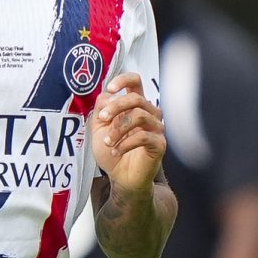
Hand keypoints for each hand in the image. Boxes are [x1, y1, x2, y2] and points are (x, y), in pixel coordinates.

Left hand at [88, 73, 164, 195]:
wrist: (121, 178)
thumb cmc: (112, 152)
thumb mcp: (98, 129)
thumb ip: (101, 110)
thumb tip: (107, 95)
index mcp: (134, 106)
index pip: (136, 82)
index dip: (124, 80)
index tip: (110, 88)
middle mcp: (148, 113)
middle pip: (135, 98)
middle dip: (115, 107)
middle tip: (102, 119)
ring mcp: (156, 128)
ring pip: (139, 115)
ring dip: (118, 128)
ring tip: (108, 142)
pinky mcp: (159, 143)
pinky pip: (143, 136)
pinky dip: (125, 143)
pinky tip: (116, 151)